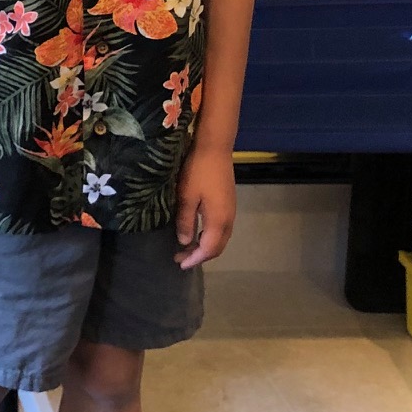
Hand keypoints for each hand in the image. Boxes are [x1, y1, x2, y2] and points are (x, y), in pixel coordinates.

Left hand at [175, 146, 236, 269]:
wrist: (214, 148)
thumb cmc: (197, 171)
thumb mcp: (186, 196)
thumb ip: (186, 221)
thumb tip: (185, 242)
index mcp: (219, 220)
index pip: (209, 248)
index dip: (195, 258)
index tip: (180, 263)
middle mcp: (229, 219)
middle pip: (217, 247)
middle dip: (200, 256)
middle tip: (180, 258)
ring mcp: (231, 211)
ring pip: (220, 238)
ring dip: (205, 247)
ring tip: (187, 248)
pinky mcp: (228, 203)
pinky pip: (221, 229)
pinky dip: (209, 237)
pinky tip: (198, 233)